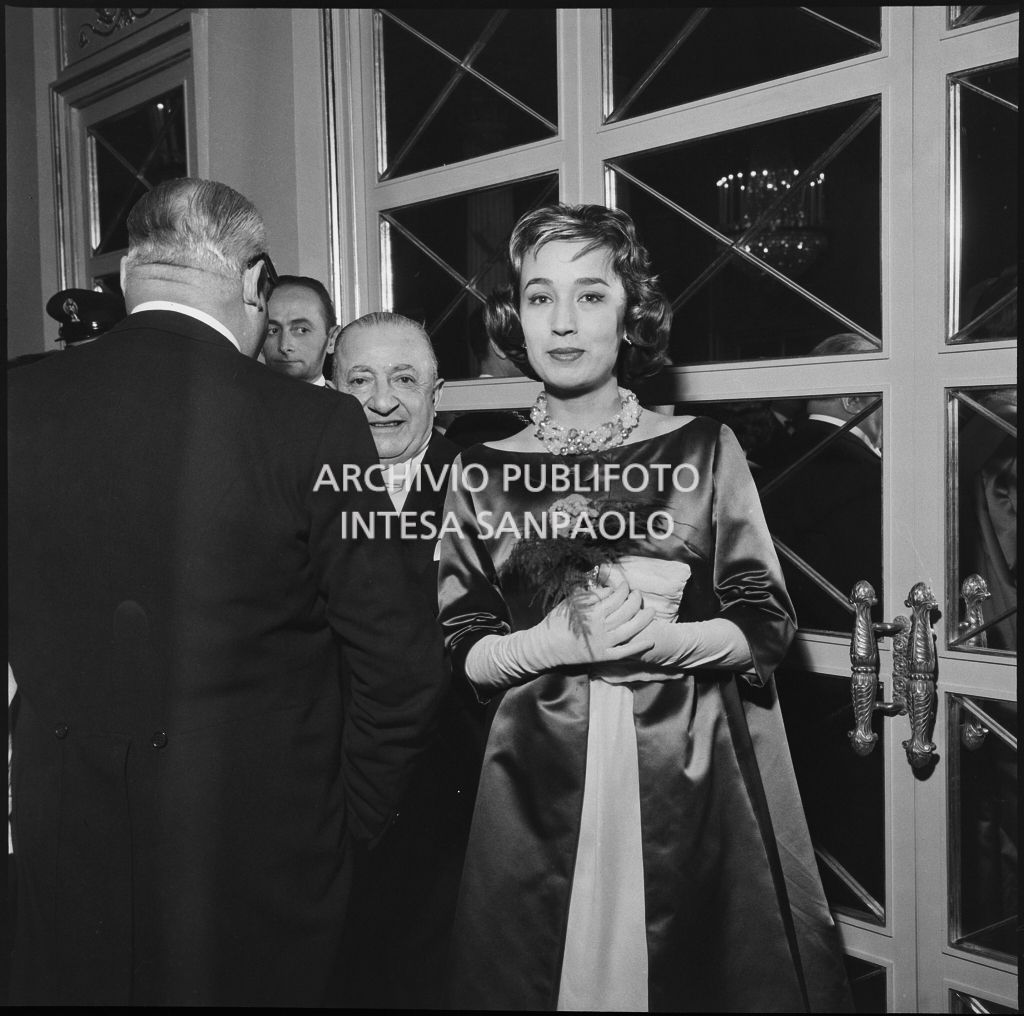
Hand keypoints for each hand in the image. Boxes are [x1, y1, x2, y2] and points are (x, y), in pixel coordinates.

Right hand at [526, 573, 655, 668]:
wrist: (546, 647)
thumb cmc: (557, 622)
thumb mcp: (571, 603)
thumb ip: (591, 596)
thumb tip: (609, 589)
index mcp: (592, 613)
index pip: (615, 598)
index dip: (623, 590)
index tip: (626, 586)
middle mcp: (600, 628)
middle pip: (626, 612)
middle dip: (635, 600)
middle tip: (638, 595)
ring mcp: (603, 643)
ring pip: (630, 630)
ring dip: (643, 620)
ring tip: (651, 612)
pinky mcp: (604, 656)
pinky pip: (625, 652)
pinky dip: (638, 646)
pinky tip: (649, 641)